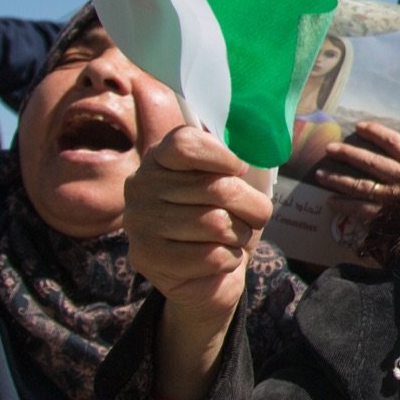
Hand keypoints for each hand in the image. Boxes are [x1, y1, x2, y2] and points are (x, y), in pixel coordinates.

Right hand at [124, 83, 266, 321]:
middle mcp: (141, 184)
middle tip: (249, 217)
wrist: (210, 277)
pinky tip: (218, 259)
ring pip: (216, 223)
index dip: (221, 157)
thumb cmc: (226, 220)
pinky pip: (209, 255)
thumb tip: (261, 122)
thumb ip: (239, 154)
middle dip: (250, 208)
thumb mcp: (235, 182)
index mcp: (160, 157)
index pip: (186, 143)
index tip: (238, 170)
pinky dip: (228, 260)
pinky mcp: (145, 257)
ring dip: (240, 235)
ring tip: (232, 238)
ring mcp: (138, 221)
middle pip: (215, 187)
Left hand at [309, 122, 399, 229]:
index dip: (375, 132)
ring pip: (361, 185)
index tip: (359, 126)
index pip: (394, 141)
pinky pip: (361, 210)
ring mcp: (394, 199)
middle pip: (371, 161)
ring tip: (320, 175)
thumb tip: (398, 156)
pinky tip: (331, 203)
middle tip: (329, 148)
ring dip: (338, 179)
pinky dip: (344, 206)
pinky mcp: (387, 217)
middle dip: (348, 153)